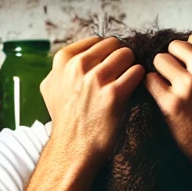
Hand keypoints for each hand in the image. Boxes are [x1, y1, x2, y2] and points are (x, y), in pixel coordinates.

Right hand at [39, 36, 144, 174]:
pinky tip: (135, 90)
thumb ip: (62, 68)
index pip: (97, 41)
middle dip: (121, 58)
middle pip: (114, 45)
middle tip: (123, 75)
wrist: (73, 149)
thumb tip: (77, 55)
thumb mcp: (51, 87)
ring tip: (129, 83)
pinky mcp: (114, 94)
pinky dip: (140, 79)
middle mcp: (78, 66)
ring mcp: (96, 79)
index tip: (111, 67)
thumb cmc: (66, 121)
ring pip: (127, 55)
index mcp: (63, 60)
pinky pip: (137, 72)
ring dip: (132, 67)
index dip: (108, 53)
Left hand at [145, 34, 191, 186]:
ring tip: (169, 87)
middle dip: (174, 61)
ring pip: (159, 60)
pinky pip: (150, 81)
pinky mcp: (171, 103)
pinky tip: (162, 96)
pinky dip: (153, 87)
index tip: (189, 68)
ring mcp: (187, 86)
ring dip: (161, 73)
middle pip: (173, 47)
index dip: (188, 54)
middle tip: (177, 79)